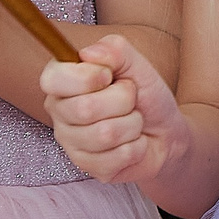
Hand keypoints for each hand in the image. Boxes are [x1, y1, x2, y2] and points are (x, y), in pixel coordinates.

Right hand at [44, 34, 186, 183]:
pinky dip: (136, 146)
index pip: (52, 79)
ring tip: (133, 122)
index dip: (86, 77)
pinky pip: (117, 156)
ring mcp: (70, 143)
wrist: (166, 131)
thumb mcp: (137, 64)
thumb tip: (87, 53)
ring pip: (105, 134)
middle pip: (85, 108)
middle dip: (123, 100)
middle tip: (130, 100)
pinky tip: (132, 142)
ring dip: (133, 124)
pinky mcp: (88, 167)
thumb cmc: (145, 95)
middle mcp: (59, 113)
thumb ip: (115, 50)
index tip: (108, 76)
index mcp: (62, 82)